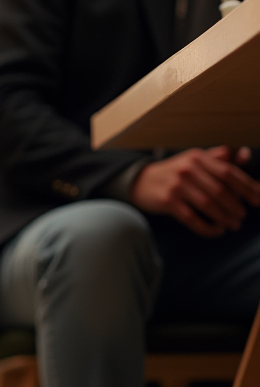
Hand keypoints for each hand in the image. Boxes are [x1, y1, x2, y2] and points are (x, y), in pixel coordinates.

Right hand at [129, 146, 256, 236]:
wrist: (138, 182)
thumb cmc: (172, 173)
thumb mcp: (193, 160)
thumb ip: (218, 158)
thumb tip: (245, 155)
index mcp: (198, 158)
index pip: (228, 172)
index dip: (246, 187)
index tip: (258, 199)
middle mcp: (188, 169)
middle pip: (219, 190)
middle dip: (235, 206)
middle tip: (243, 216)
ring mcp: (176, 186)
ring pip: (207, 205)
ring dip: (223, 217)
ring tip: (233, 225)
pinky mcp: (167, 201)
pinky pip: (192, 218)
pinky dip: (206, 227)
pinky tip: (215, 231)